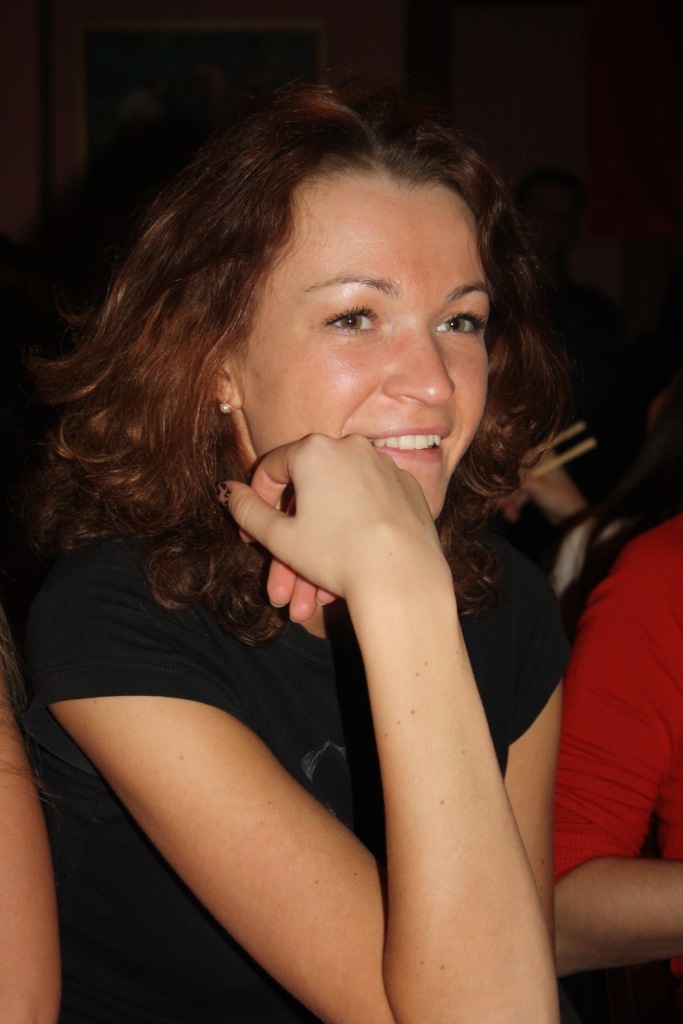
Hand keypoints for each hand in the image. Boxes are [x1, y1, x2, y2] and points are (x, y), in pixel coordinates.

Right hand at [223, 434, 444, 617]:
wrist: (402, 580)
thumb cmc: (336, 555)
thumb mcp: (278, 537)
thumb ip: (246, 510)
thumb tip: (226, 490)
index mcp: (315, 450)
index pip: (272, 468)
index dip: (257, 504)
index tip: (251, 536)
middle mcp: (351, 447)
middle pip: (307, 496)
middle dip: (289, 545)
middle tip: (279, 581)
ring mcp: (384, 467)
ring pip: (337, 508)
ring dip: (318, 552)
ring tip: (310, 600)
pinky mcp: (406, 489)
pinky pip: (367, 509)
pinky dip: (352, 536)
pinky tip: (343, 577)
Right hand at [497, 457, 586, 526]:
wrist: (573, 517)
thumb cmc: (559, 496)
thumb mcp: (536, 486)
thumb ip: (516, 477)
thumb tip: (495, 470)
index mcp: (542, 457)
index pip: (517, 455)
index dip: (503, 465)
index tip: (490, 475)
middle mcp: (538, 464)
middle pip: (514, 473)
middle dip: (506, 490)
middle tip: (498, 504)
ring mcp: (536, 478)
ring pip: (516, 486)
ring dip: (510, 501)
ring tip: (508, 515)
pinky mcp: (535, 490)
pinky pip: (520, 495)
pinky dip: (516, 505)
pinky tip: (513, 517)